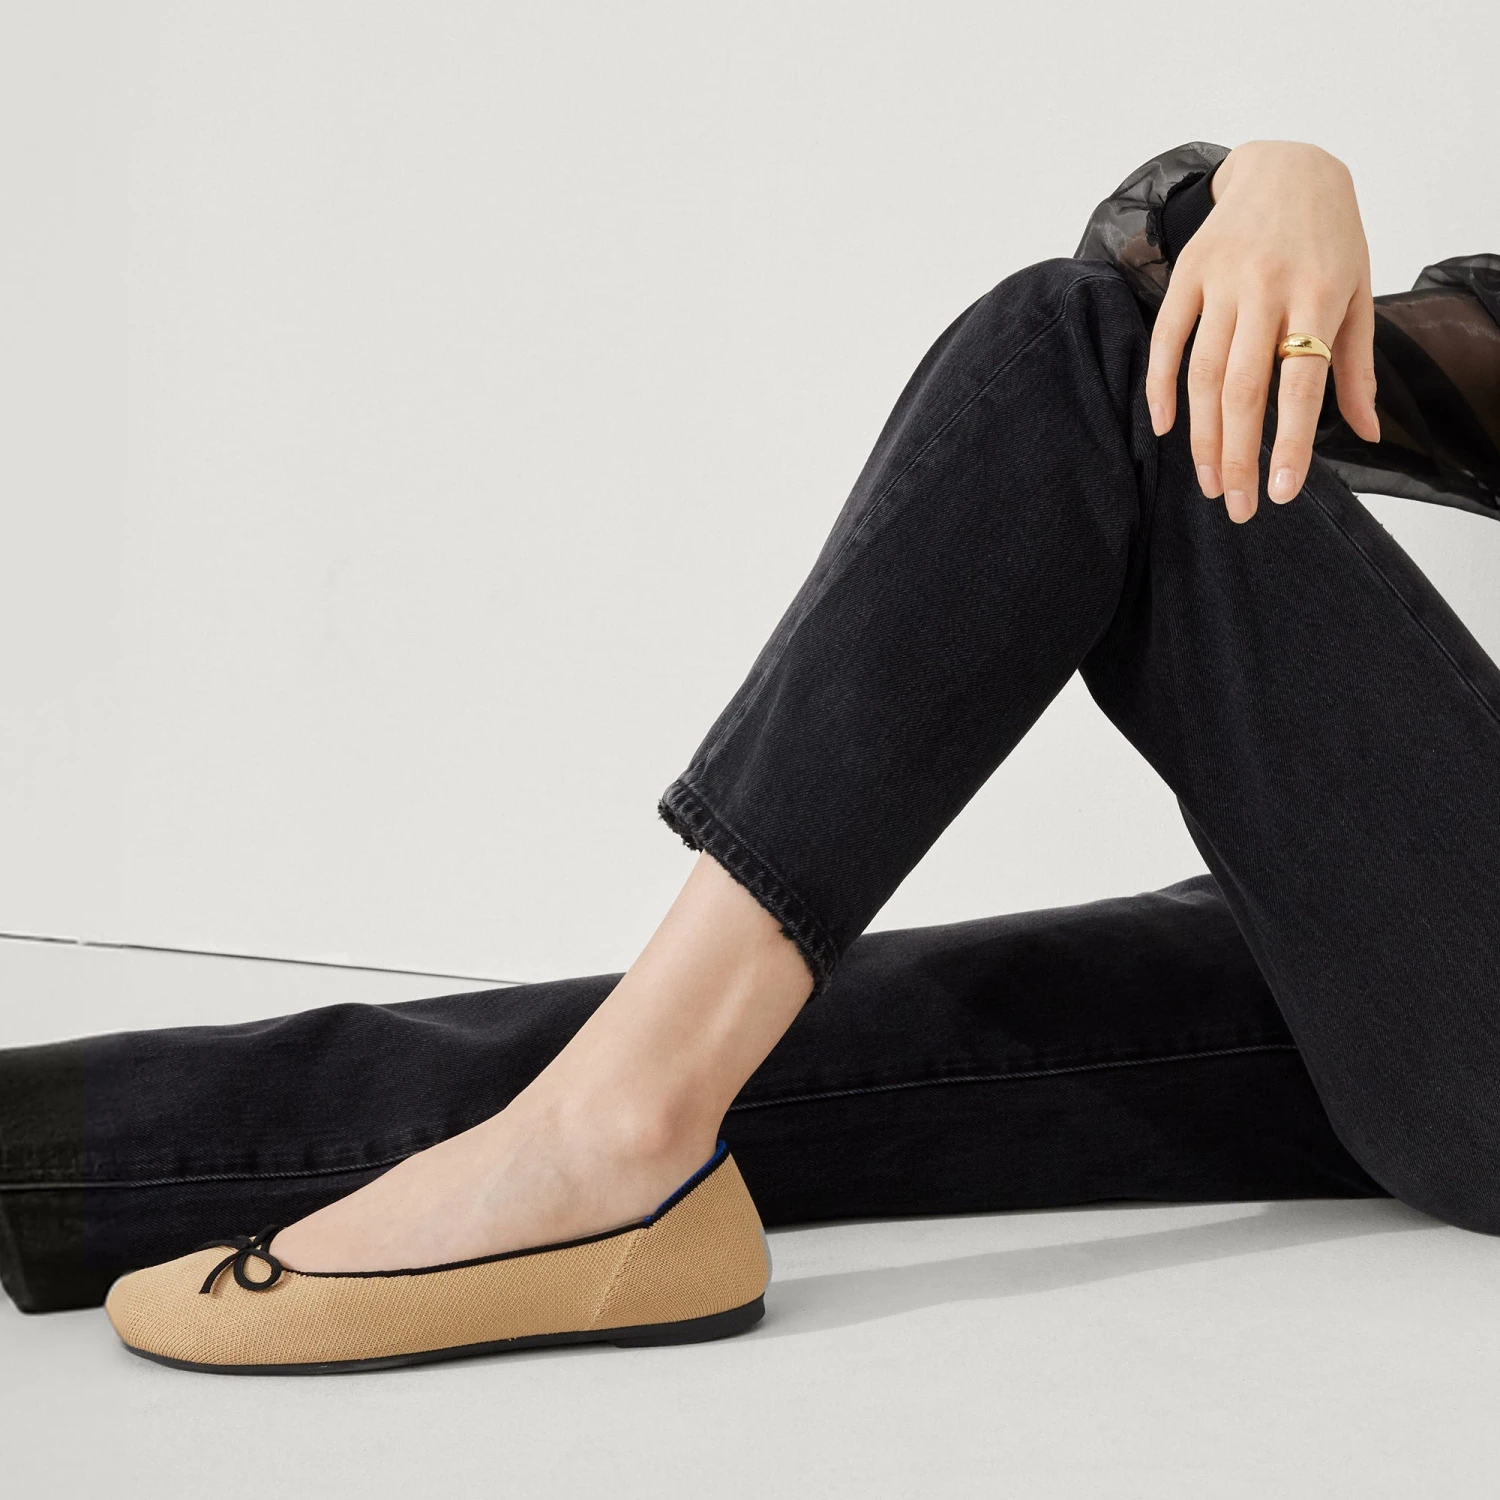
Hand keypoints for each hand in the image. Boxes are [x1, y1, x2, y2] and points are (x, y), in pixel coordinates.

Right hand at [1145, 141, 1380, 523]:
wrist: (1288, 166)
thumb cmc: (1330, 238)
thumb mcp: (1357, 293)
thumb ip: (1356, 366)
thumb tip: (1365, 433)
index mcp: (1319, 292)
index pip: (1301, 383)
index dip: (1289, 443)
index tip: (1279, 493)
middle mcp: (1268, 286)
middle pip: (1245, 388)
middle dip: (1238, 455)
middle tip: (1235, 505)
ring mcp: (1222, 279)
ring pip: (1203, 373)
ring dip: (1203, 436)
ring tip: (1209, 482)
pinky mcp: (1187, 273)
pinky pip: (1166, 340)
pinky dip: (1160, 387)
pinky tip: (1164, 428)